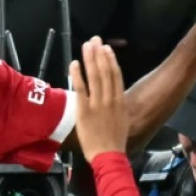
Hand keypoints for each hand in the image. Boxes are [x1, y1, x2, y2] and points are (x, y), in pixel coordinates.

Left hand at [71, 37, 128, 162]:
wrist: (108, 155)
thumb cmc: (114, 141)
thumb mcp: (120, 120)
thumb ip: (116, 106)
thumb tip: (112, 96)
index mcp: (120, 101)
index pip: (116, 75)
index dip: (110, 60)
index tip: (106, 49)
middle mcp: (110, 99)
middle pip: (105, 71)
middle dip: (99, 53)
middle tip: (94, 40)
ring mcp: (97, 103)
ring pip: (94, 76)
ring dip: (90, 59)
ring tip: (86, 46)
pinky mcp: (85, 110)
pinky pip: (81, 89)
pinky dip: (77, 75)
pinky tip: (74, 63)